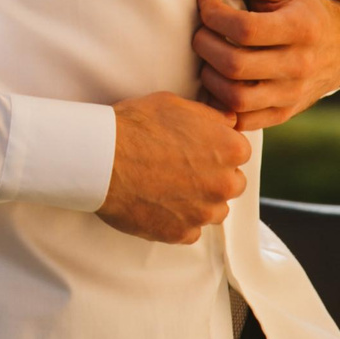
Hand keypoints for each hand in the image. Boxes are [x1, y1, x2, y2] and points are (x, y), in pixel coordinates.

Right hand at [98, 91, 250, 244]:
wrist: (100, 157)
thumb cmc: (135, 126)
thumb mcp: (176, 105)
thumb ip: (211, 117)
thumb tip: (229, 123)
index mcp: (230, 149)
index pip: (239, 153)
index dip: (217, 150)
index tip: (197, 150)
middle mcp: (224, 184)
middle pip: (231, 185)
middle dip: (213, 178)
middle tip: (181, 169)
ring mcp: (203, 212)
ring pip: (213, 211)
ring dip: (198, 202)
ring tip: (167, 188)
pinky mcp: (181, 233)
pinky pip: (189, 231)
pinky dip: (176, 221)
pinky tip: (156, 204)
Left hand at [193, 0, 339, 132]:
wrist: (339, 46)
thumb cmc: (301, 10)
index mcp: (301, 29)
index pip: (245, 29)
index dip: (214, 16)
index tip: (204, 3)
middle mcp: (300, 65)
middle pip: (235, 65)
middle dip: (205, 46)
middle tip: (200, 32)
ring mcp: (292, 94)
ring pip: (236, 98)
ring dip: (209, 77)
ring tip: (207, 57)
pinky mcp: (284, 114)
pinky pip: (243, 120)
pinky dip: (221, 106)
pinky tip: (216, 82)